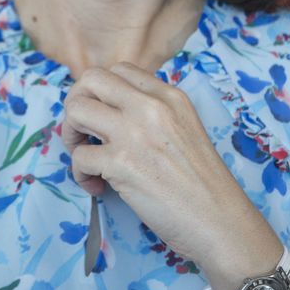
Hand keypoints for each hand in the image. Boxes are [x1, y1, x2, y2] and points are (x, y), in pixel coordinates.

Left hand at [61, 61, 237, 265]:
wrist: (219, 219)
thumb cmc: (203, 182)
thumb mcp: (185, 126)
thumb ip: (155, 112)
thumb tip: (113, 109)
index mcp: (168, 95)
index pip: (119, 70)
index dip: (101, 90)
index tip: (102, 114)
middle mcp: (150, 106)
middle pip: (91, 79)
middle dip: (77, 101)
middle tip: (83, 129)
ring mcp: (134, 132)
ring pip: (76, 110)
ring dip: (71, 133)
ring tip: (84, 154)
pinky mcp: (121, 164)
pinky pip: (79, 156)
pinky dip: (80, 173)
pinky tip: (97, 186)